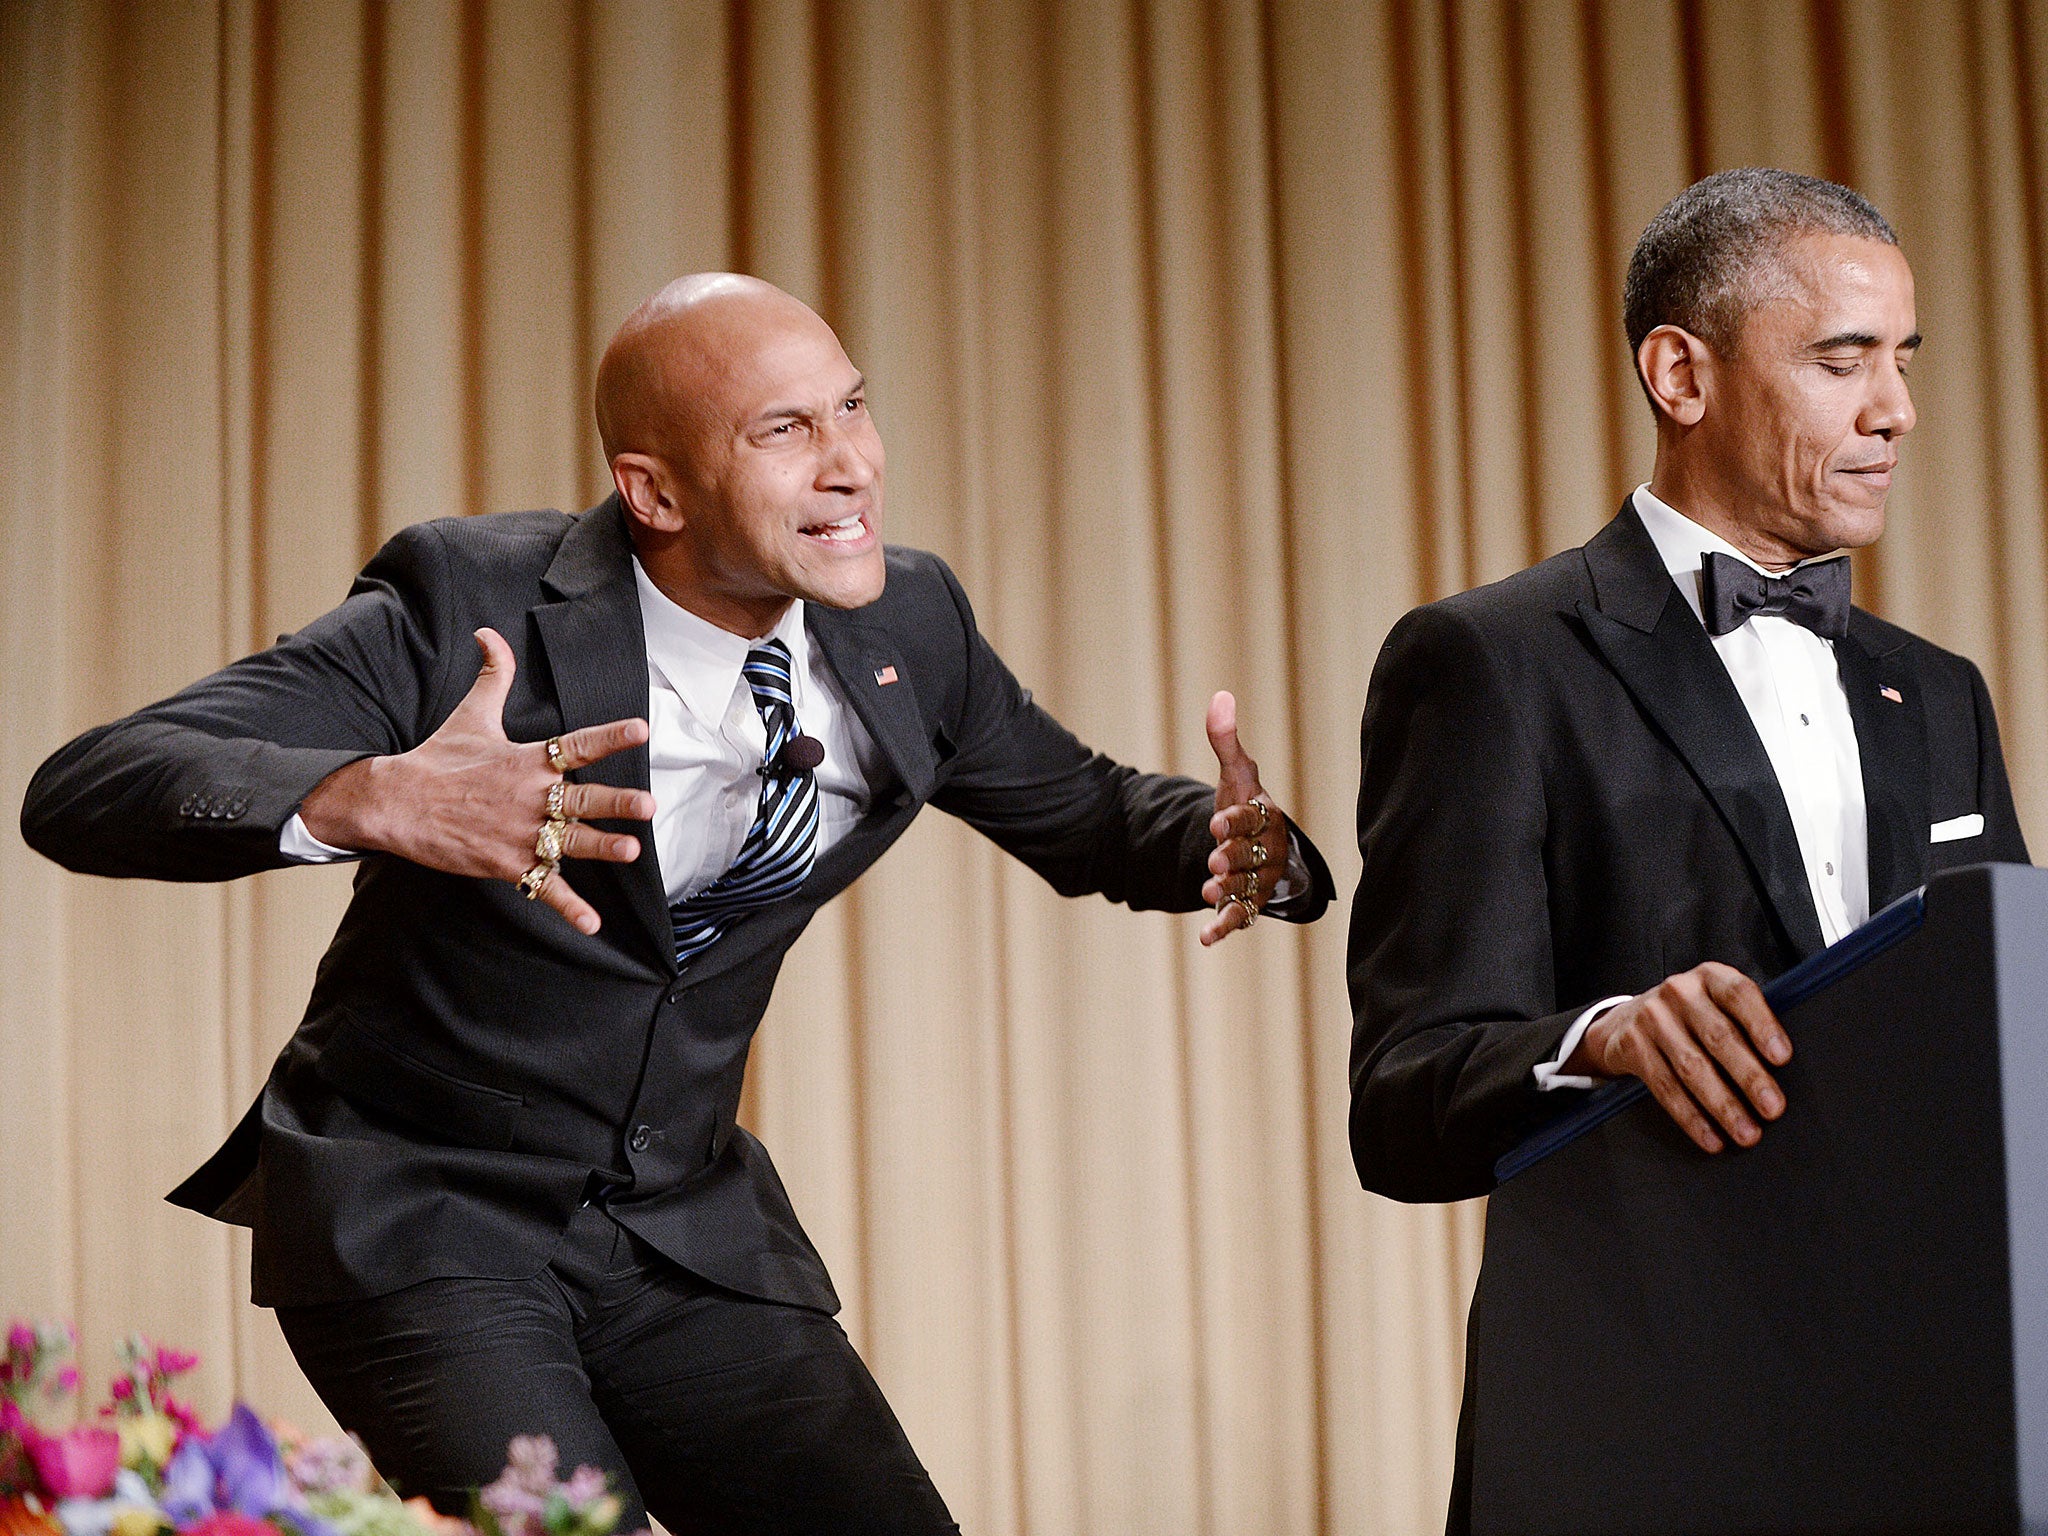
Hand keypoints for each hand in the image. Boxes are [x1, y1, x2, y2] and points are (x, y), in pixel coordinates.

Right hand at [298, 628, 654, 934]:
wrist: (396, 802)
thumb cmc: (439, 757)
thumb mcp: (471, 714)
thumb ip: (494, 675)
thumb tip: (491, 632)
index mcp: (528, 760)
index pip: (577, 744)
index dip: (610, 736)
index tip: (641, 730)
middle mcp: (530, 796)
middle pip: (581, 799)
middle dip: (615, 803)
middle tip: (647, 805)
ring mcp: (520, 833)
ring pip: (569, 843)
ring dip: (600, 847)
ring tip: (629, 851)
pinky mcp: (507, 864)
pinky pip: (544, 888)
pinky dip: (569, 908)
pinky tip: (594, 925)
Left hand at [1199, 690, 1292, 945]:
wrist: (1255, 843)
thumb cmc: (1246, 805)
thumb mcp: (1237, 774)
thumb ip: (1225, 741)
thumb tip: (1220, 697)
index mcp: (1267, 817)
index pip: (1254, 818)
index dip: (1236, 822)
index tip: (1215, 822)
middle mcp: (1268, 851)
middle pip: (1255, 857)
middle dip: (1235, 859)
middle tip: (1214, 862)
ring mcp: (1259, 880)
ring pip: (1249, 889)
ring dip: (1230, 892)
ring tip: (1206, 891)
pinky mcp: (1247, 904)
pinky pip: (1239, 917)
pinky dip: (1224, 927)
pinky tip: (1205, 938)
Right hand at [1569, 962, 1792, 1152]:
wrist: (1625, 1021)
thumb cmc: (1690, 1018)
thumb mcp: (1715, 1004)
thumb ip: (1744, 1023)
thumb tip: (1785, 1070)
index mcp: (1709, 977)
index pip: (1739, 994)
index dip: (1762, 1024)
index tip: (1783, 1057)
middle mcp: (1678, 992)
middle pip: (1718, 1036)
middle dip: (1749, 1077)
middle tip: (1773, 1108)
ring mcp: (1651, 1018)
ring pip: (1691, 1067)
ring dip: (1723, 1105)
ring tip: (1747, 1133)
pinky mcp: (1632, 1046)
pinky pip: (1665, 1087)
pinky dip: (1690, 1117)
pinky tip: (1711, 1137)